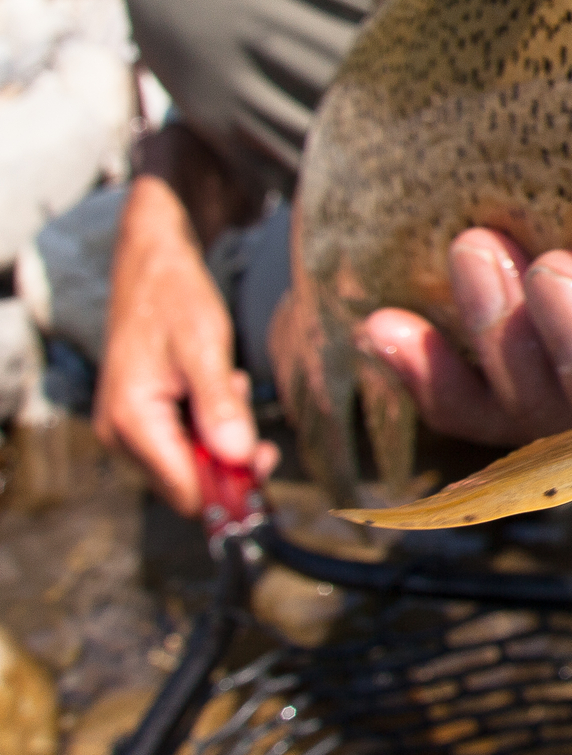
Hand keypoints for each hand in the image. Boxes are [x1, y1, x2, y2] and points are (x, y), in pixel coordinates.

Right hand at [95, 170, 277, 516]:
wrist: (152, 263)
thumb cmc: (175, 298)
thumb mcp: (205, 348)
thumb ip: (220, 406)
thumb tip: (239, 456)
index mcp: (133, 421)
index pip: (185, 491)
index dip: (228, 490)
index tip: (266, 463)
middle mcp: (123, 434)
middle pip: (188, 483)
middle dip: (229, 459)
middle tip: (248, 409)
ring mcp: (130, 427)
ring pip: (191, 463)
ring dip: (223, 437)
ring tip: (229, 384)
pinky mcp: (144, 417)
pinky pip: (185, 441)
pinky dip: (212, 423)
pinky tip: (220, 386)